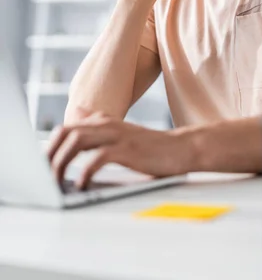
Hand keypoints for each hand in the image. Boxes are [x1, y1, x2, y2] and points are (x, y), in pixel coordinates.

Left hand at [47, 112, 190, 187]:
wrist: (181, 149)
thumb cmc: (150, 147)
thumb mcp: (121, 133)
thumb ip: (98, 125)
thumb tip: (77, 113)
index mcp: (103, 121)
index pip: (66, 128)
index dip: (50, 147)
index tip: (45, 167)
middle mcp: (107, 124)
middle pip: (66, 132)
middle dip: (51, 153)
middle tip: (45, 175)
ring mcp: (117, 135)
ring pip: (77, 141)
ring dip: (62, 161)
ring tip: (57, 181)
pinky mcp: (127, 149)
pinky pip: (98, 158)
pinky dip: (85, 171)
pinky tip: (81, 184)